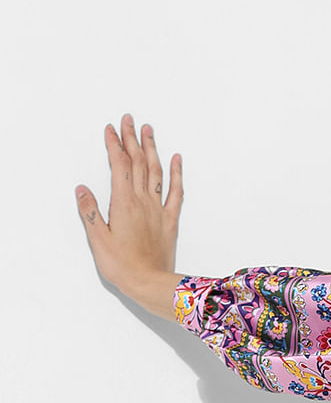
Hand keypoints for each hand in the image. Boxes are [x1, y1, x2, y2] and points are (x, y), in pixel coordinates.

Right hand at [76, 113, 183, 319]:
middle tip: (129, 119)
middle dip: (132, 139)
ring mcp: (158, 209)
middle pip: (138, 163)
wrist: (151, 283)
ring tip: (149, 130)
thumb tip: (83, 188)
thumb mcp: (97, 239)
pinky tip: (177, 159)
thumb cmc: (122, 265)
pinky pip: (176, 192)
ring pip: (156, 172)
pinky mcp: (170, 220)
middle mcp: (143, 201)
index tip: (111, 129)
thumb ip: (90, 211)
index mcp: (124, 203)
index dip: (115, 145)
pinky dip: (177, 174)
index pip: (119, 166)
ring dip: (152, 149)